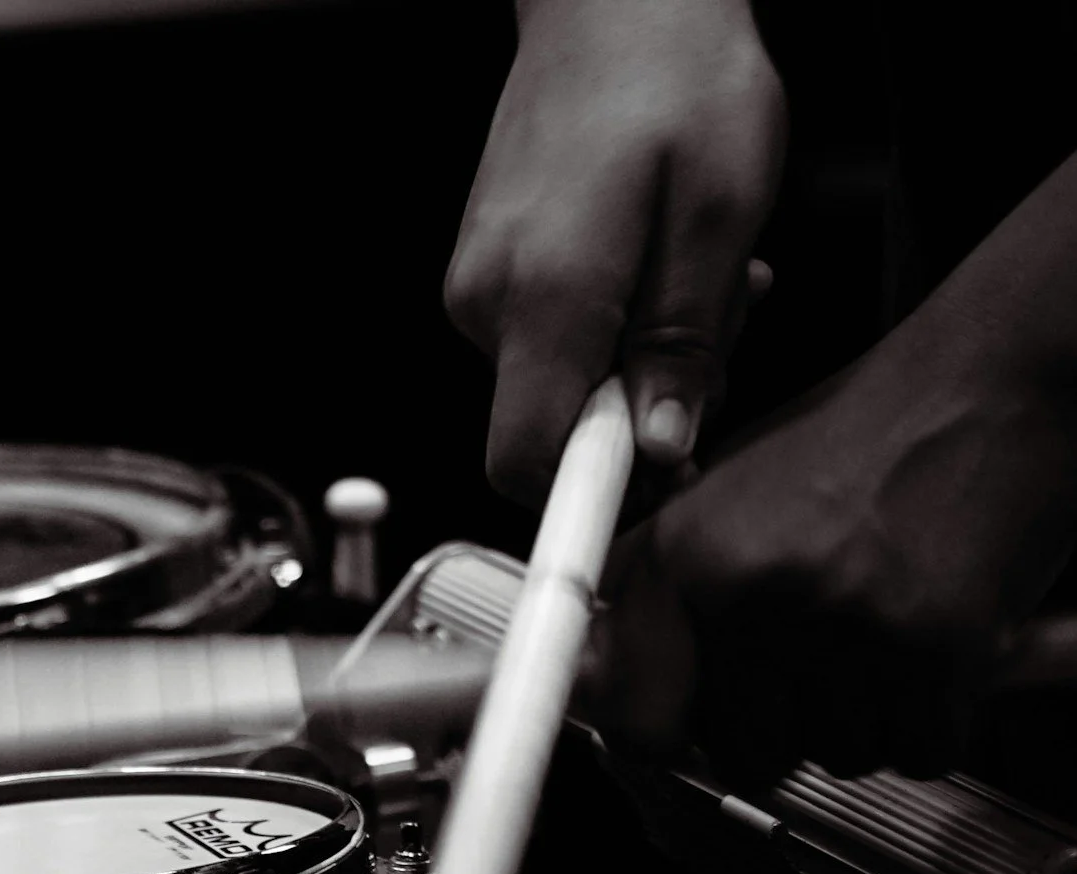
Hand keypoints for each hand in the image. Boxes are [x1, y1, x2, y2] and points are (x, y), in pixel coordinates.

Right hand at [446, 0, 783, 501]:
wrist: (614, 0)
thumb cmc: (675, 77)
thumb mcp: (721, 216)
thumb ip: (686, 345)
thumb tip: (663, 447)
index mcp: (543, 295)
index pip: (527, 460)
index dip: (588, 499)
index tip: (649, 497)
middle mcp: (487, 302)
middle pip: (551, 430)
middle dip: (640, 414)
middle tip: (716, 338)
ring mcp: (477, 289)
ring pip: (558, 386)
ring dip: (635, 365)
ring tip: (694, 281)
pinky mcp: (486, 275)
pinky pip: (548, 343)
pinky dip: (608, 330)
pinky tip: (654, 268)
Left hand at [586, 322, 1076, 786]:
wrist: (994, 382)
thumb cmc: (866, 437)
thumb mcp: (723, 493)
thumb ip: (656, 590)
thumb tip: (598, 680)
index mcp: (682, 556)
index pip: (631, 717)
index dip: (662, 739)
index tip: (683, 736)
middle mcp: (748, 592)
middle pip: (742, 754)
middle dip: (783, 723)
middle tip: (820, 655)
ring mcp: (840, 624)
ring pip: (834, 755)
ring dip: (863, 716)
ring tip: (880, 628)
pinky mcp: (932, 648)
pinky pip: (917, 749)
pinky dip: (931, 719)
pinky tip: (930, 645)